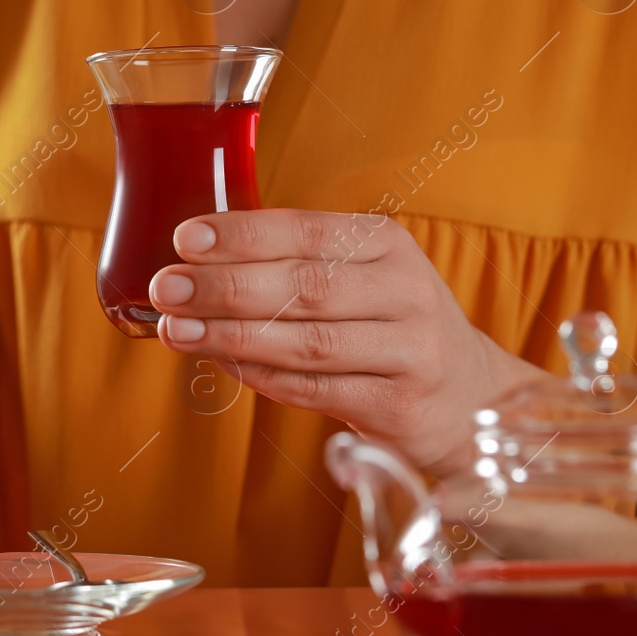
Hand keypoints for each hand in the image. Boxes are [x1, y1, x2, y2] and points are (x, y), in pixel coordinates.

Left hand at [149, 209, 547, 478]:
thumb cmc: (387, 326)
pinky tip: (221, 363)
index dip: (243, 235)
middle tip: (167, 287)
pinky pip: (315, 389)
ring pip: (307, 341)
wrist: (469, 398)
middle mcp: (404, 291)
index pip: (306, 231)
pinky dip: (261, 376)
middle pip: (304, 286)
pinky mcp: (399, 404)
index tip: (185, 239)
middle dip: (226, 286)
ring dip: (232, 335)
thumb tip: (194, 261)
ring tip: (176, 329)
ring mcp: (408, 350)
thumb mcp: (360, 276)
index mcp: (387, 244)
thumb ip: (292, 263)